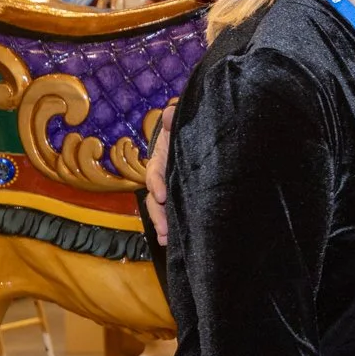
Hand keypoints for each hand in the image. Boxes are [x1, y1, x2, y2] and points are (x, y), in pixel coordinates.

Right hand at [145, 102, 174, 243]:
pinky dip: (172, 228)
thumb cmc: (187, 129)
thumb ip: (175, 119)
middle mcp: (163, 178)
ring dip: (163, 225)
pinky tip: (174, 242)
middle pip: (155, 198)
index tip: (161, 195)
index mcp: (162, 159)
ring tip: (167, 241)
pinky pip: (173, 214)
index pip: (155, 172)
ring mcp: (171, 190)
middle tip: (165, 230)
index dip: (156, 183)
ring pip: (161, 210)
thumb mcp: (181, 122)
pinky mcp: (180, 199)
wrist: (198, 136)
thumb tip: (171, 113)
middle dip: (158, 214)